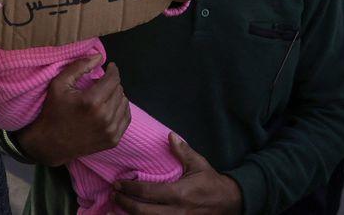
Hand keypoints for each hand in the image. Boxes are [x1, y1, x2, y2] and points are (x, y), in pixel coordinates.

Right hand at [16, 54, 129, 165]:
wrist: (51, 145)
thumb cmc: (54, 112)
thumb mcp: (59, 84)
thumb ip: (79, 67)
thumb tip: (99, 56)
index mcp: (92, 101)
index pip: (113, 79)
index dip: (113, 70)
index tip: (110, 67)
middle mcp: (104, 116)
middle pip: (119, 90)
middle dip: (112, 83)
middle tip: (102, 83)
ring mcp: (110, 130)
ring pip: (124, 103)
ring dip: (116, 96)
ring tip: (105, 96)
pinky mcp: (113, 140)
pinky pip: (126, 118)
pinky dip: (121, 109)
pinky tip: (110, 107)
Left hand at [113, 134, 242, 213]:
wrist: (229, 204)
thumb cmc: (211, 183)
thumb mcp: (198, 164)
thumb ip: (183, 151)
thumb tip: (170, 136)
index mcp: (179, 193)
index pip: (148, 192)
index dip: (130, 188)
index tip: (118, 183)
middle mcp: (176, 211)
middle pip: (142, 212)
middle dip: (124, 204)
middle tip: (114, 194)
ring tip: (117, 208)